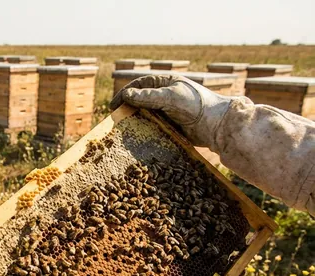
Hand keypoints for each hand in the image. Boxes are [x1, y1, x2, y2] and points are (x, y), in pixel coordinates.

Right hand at [110, 75, 231, 147]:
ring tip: (123, 129)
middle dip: (127, 108)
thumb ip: (149, 96)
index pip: (140, 85)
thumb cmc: (196, 105)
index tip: (114, 106)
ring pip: (145, 115)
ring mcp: (167, 112)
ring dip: (134, 121)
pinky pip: (152, 127)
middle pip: (140, 101)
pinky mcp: (170, 126)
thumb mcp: (171, 97)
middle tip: (115, 119)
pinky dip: (143, 131)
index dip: (125, 94)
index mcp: (165, 83)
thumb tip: (126, 95)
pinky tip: (136, 137)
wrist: (217, 125)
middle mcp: (164, 96)